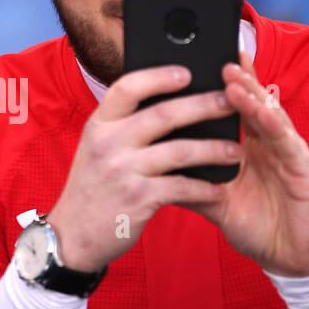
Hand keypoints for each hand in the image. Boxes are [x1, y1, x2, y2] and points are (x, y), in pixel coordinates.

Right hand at [47, 64, 241, 271]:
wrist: (72, 236)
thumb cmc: (93, 188)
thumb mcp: (95, 150)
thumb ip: (122, 128)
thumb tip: (168, 105)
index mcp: (98, 125)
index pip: (126, 88)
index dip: (158, 77)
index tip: (186, 72)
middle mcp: (108, 143)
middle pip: (163, 115)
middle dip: (203, 106)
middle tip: (230, 102)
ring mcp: (122, 171)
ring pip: (180, 151)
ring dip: (213, 150)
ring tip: (236, 150)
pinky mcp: (137, 199)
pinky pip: (181, 187)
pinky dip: (204, 188)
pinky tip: (218, 189)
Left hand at [181, 50, 308, 276]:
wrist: (291, 261)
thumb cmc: (259, 227)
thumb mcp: (217, 203)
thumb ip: (191, 184)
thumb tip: (152, 170)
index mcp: (250, 148)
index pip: (234, 110)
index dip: (222, 87)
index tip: (199, 65)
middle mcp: (271, 144)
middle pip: (253, 104)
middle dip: (237, 80)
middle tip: (218, 57)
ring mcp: (289, 154)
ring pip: (271, 117)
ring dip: (252, 95)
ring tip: (233, 76)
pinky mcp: (305, 170)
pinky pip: (288, 144)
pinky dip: (276, 125)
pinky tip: (263, 111)